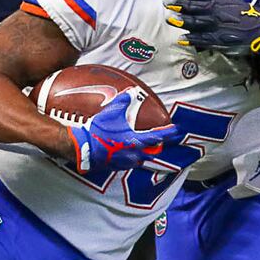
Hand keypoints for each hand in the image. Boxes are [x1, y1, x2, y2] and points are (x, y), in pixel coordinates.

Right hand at [67, 89, 181, 174]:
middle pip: (153, 152)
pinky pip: (129, 164)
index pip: (158, 136)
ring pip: (141, 159)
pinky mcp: (117, 167)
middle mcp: (135, 154)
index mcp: (137, 140)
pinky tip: (126, 153)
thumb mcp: (112, 112)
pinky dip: (131, 158)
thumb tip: (130, 92)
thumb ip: (123, 101)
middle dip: (157, 146)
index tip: (176, 130)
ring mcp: (126, 162)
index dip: (169, 133)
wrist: (83, 147)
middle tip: (159, 140)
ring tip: (142, 147)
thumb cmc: (99, 130)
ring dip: (144, 153)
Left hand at [165, 0, 259, 61]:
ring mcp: (216, 25)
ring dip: (181, 20)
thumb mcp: (230, 2)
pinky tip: (182, 39)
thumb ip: (214, 2)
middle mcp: (215, 11)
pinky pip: (202, 38)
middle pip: (192, 7)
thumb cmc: (247, 14)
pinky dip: (191, 38)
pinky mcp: (219, 39)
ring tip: (170, 18)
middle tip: (166, 3)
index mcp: (218, 0)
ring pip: (195, 21)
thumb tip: (198, 2)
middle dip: (177, 5)